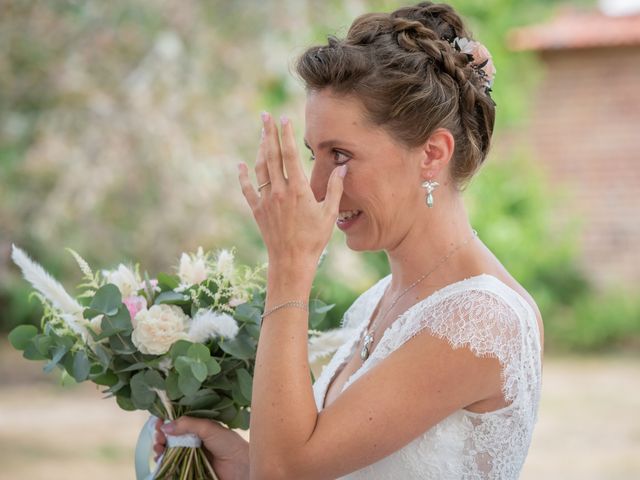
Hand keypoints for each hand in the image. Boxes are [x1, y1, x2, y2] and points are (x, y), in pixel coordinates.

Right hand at [154, 417, 249, 479]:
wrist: (239, 467)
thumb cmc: (228, 444)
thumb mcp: (208, 428)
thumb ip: (187, 424)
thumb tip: (165, 425)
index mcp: (198, 429)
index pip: (177, 424)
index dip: (167, 423)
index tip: (157, 421)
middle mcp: (192, 442)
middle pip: (170, 438)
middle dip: (160, 436)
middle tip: (158, 436)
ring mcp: (189, 456)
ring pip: (168, 452)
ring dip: (159, 449)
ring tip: (158, 447)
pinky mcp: (188, 470)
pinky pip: (172, 467)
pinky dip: (163, 464)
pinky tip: (160, 459)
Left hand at [238, 113, 346, 273]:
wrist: (292, 261)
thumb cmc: (314, 238)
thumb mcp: (329, 213)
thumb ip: (335, 187)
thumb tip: (343, 166)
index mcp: (298, 189)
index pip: (290, 155)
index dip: (286, 135)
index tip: (283, 118)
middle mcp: (279, 191)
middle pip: (271, 156)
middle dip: (268, 133)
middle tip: (264, 116)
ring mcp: (266, 200)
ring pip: (260, 169)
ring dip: (260, 150)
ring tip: (261, 134)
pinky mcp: (258, 211)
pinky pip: (248, 189)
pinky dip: (244, 176)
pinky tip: (241, 165)